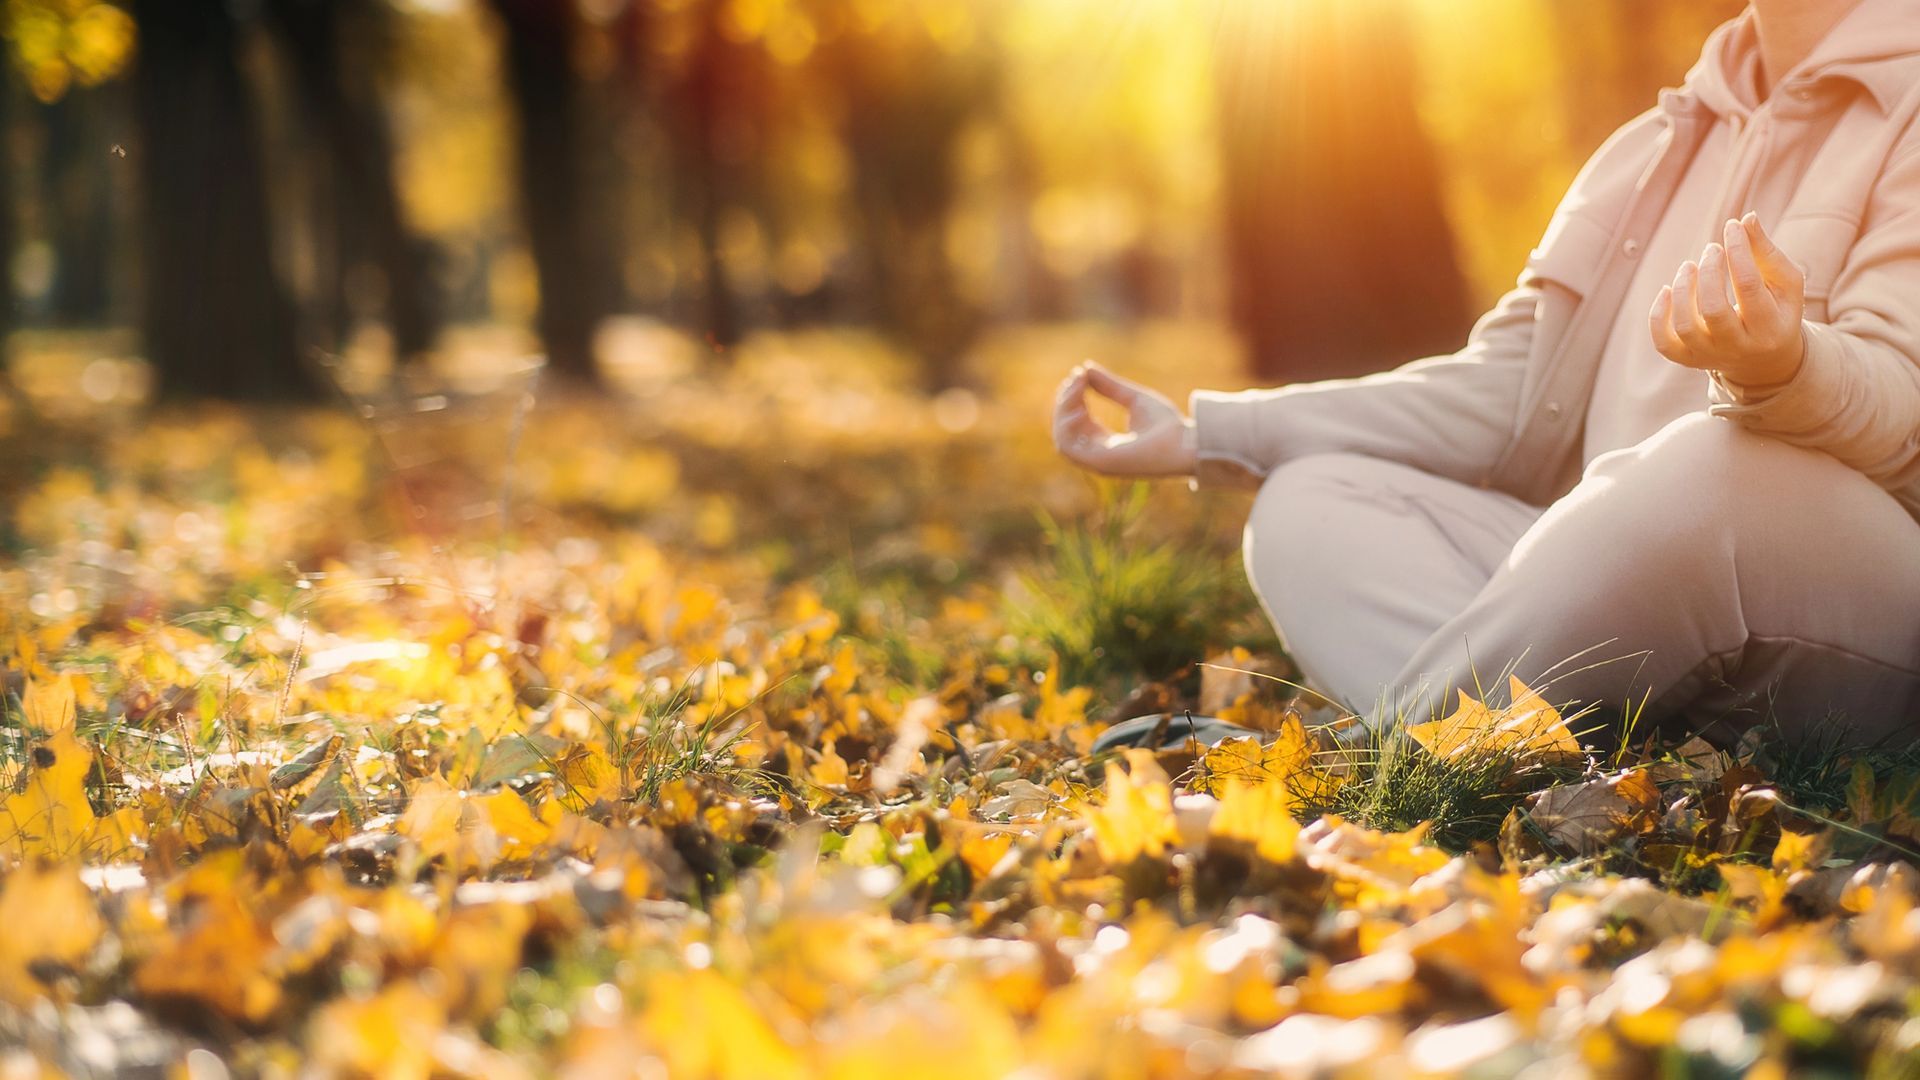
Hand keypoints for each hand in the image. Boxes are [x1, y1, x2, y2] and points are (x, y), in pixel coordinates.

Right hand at [1051, 361, 1196, 476]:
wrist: (1187, 443)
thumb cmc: (1168, 426)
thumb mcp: (1134, 398)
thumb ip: (1110, 386)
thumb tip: (1086, 369)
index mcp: (1107, 443)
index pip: (1076, 422)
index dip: (1073, 397)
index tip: (1080, 374)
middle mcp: (1099, 454)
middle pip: (1066, 428)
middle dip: (1066, 400)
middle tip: (1077, 377)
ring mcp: (1098, 461)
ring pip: (1062, 436)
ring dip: (1064, 409)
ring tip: (1077, 386)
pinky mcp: (1101, 463)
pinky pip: (1068, 446)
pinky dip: (1067, 425)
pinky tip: (1079, 406)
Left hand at [1650, 213, 1806, 388]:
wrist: (1764, 359)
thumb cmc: (1776, 310)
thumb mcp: (1784, 283)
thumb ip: (1767, 252)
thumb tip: (1746, 219)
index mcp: (1770, 327)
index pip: (1749, 286)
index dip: (1738, 251)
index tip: (1732, 226)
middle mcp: (1738, 347)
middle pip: (1713, 309)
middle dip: (1709, 272)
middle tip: (1711, 249)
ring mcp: (1710, 356)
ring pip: (1685, 326)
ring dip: (1683, 288)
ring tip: (1689, 266)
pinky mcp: (1687, 360)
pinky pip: (1663, 342)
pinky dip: (1658, 314)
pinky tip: (1667, 290)